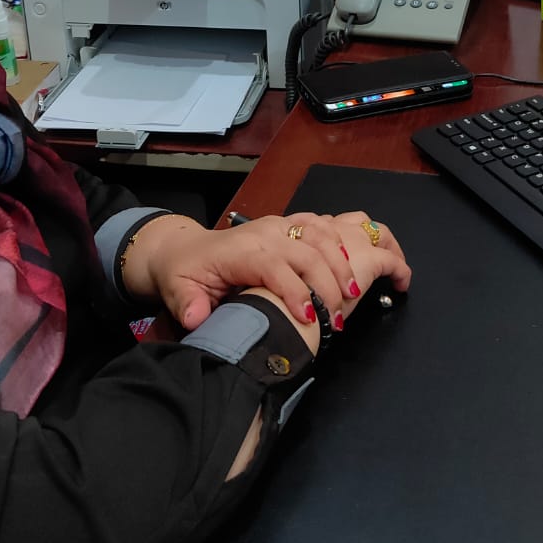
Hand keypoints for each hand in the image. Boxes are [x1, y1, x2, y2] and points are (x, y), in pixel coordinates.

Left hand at [128, 211, 409, 332]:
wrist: (186, 249)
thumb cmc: (186, 273)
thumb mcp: (177, 291)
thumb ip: (188, 305)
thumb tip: (196, 318)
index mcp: (243, 249)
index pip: (276, 264)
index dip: (295, 290)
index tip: (309, 319)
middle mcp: (269, 231)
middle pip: (311, 247)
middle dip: (332, 279)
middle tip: (344, 312)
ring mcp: (284, 224)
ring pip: (326, 230)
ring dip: (349, 257)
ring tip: (363, 286)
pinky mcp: (294, 225)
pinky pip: (329, 223)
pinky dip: (351, 238)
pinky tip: (365, 258)